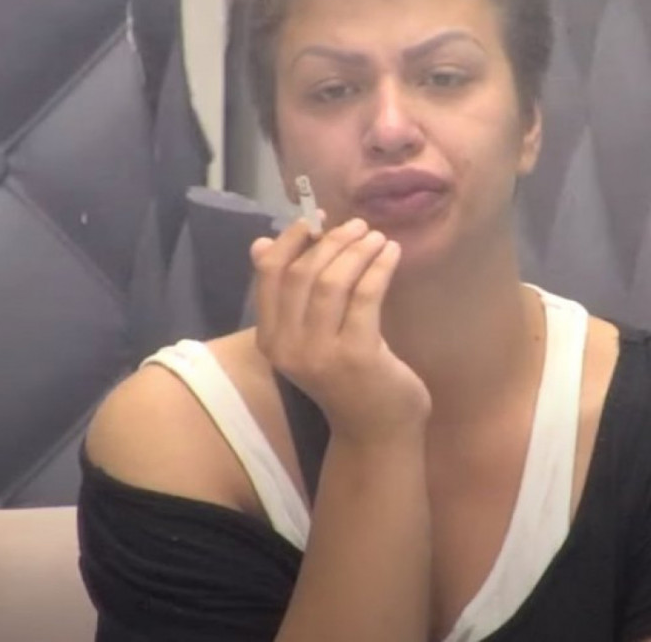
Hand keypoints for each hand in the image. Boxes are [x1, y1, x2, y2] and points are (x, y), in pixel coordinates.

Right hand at [250, 217, 430, 443]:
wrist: (375, 429)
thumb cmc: (345, 378)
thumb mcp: (308, 334)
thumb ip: (288, 294)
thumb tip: (259, 244)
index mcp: (270, 340)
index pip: (270, 275)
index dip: (290, 240)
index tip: (314, 220)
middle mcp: (287, 347)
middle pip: (302, 273)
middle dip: (332, 242)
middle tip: (358, 226)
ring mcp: (320, 353)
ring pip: (333, 281)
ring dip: (357, 250)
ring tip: (377, 237)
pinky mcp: (356, 354)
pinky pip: (365, 295)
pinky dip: (380, 267)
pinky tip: (392, 254)